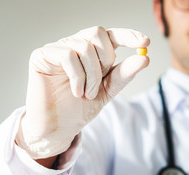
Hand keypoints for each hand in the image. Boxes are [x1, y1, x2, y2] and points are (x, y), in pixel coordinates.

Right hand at [16, 26, 149, 158]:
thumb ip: (124, 74)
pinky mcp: (42, 55)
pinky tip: (76, 91)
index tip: (146, 42)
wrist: (60, 126)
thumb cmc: (82, 107)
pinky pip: (68, 55)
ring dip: (92, 75)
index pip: (111, 35)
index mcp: (92, 52)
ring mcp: (58, 49)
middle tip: (100, 84)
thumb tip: (144, 58)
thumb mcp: (108, 90)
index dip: (128, 35)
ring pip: (84, 46)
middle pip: (98, 33)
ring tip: (87, 94)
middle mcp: (75, 45)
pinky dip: (77, 76)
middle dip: (105, 59)